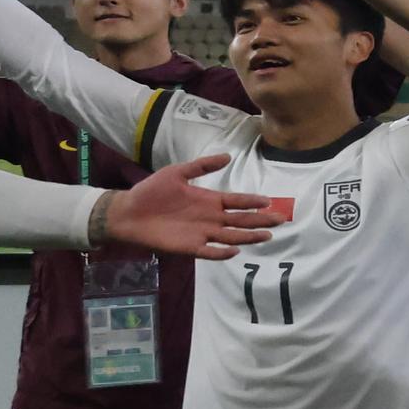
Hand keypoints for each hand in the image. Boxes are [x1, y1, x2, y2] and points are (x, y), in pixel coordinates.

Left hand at [101, 155, 281, 261]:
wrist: (128, 211)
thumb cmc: (151, 191)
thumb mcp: (177, 172)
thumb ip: (201, 166)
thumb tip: (227, 156)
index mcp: (209, 200)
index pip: (237, 201)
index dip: (253, 202)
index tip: (269, 201)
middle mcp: (210, 218)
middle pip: (241, 221)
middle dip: (260, 221)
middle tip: (279, 220)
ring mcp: (202, 233)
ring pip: (232, 237)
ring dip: (249, 237)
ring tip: (266, 236)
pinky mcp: (189, 247)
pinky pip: (210, 252)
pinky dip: (222, 253)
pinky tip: (234, 251)